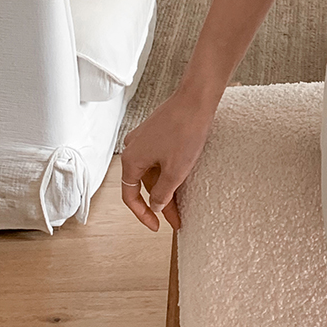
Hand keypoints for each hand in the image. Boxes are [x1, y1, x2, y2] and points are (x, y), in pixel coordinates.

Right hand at [119, 88, 216, 231]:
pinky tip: (182, 179)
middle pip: (144, 184)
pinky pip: (158, 158)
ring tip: (183, 202)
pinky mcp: (156, 131)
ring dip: (165, 187)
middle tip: (177, 219)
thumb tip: (155, 205)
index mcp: (131, 160)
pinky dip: (168, 172)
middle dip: (160, 203)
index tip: (156, 227)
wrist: (197, 99)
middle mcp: (132, 148)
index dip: (143, 215)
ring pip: (152, 171)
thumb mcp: (176, 171)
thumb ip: (163, 193)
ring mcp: (144, 138)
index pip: (130, 197)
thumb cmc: (186, 131)